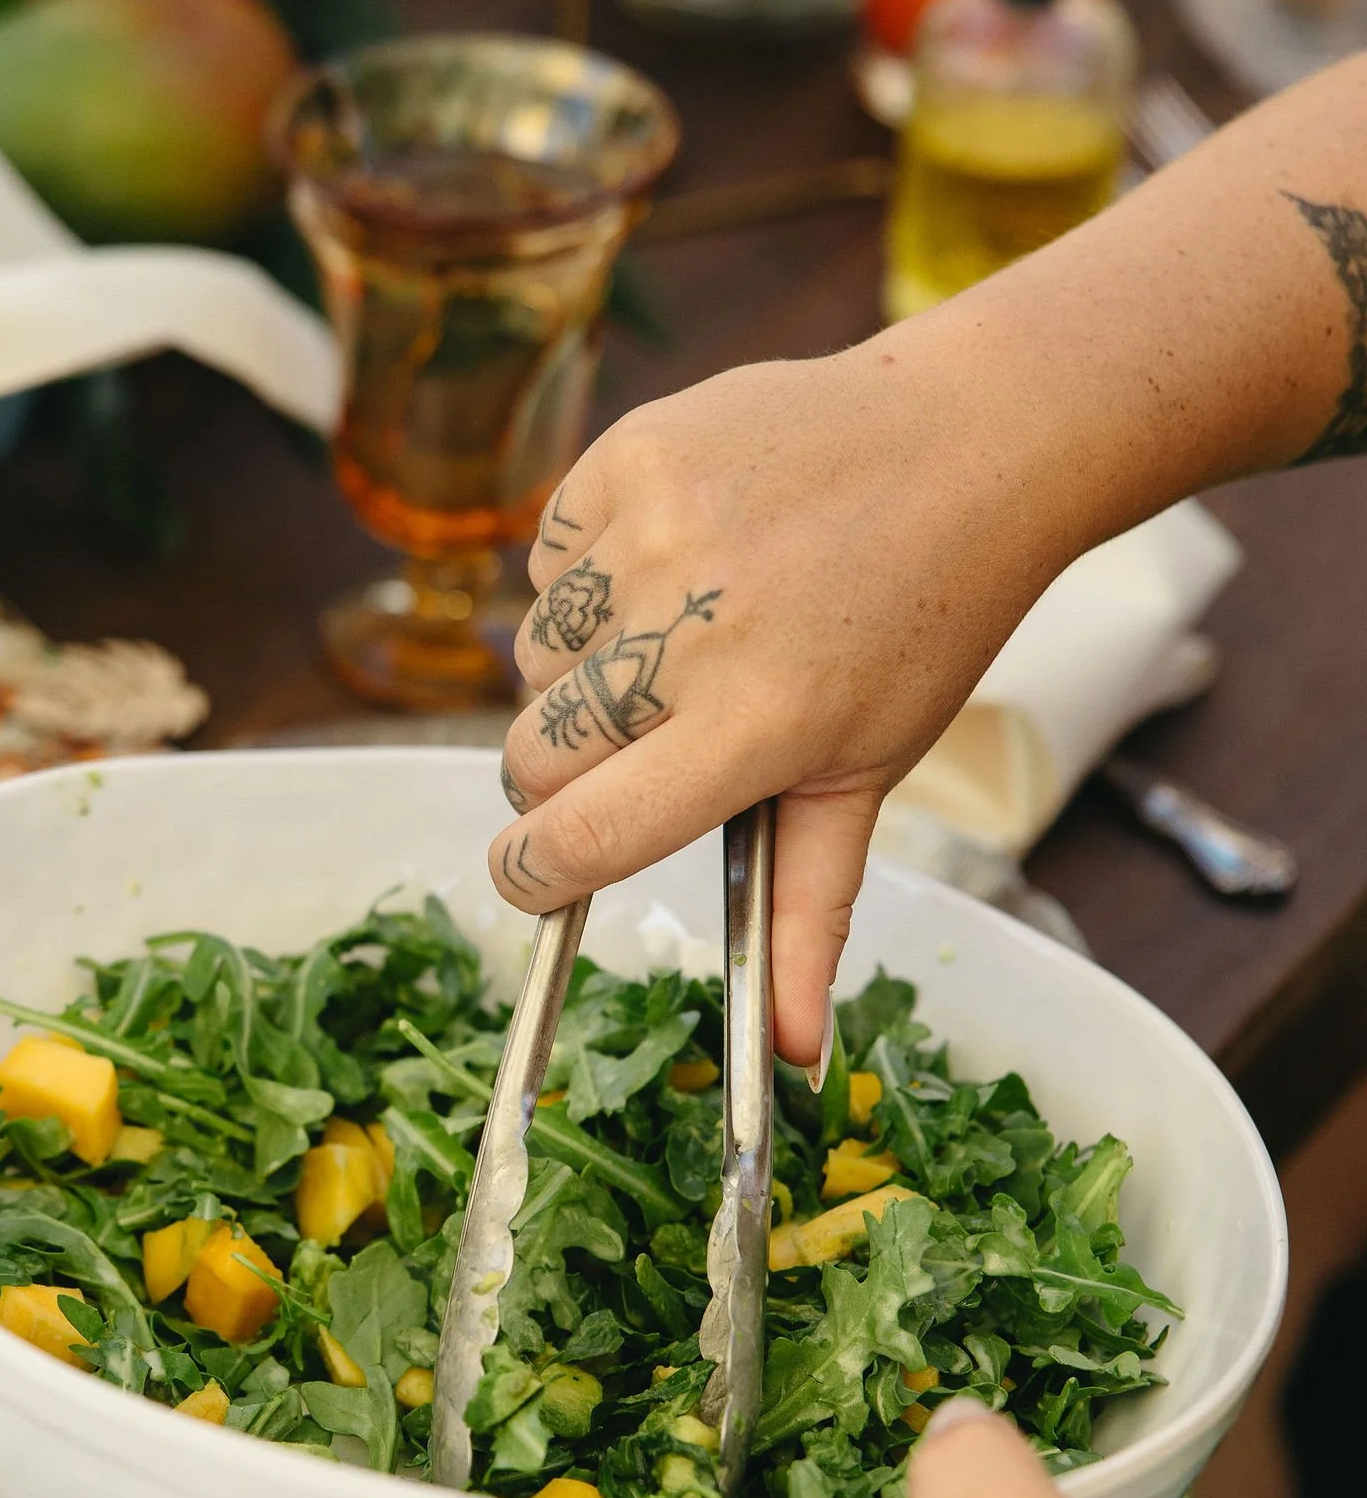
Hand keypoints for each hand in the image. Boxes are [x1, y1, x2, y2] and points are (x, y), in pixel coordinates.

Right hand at [491, 340, 1078, 1064]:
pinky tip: (676, 556)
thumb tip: (791, 1055)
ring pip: (532, 655)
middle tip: (647, 737)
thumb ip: (805, 910)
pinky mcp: (628, 456)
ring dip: (582, 664)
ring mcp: (653, 536)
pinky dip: (589, 572)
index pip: (581, 835)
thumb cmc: (921, 623)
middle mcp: (693, 634)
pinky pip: (546, 555)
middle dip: (567, 769)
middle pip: (535, 754)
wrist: (964, 441)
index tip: (534, 876)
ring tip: (680, 631)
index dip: (534, 874)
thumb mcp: (868, 772)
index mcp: (757, 729)